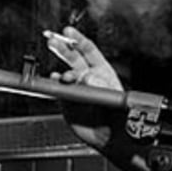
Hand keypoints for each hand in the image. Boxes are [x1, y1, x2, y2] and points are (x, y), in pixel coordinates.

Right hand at [45, 26, 122, 148]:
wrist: (111, 139)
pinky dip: (54, 84)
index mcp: (103, 72)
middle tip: (52, 40)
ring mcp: (76, 88)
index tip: (68, 32)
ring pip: (64, 72)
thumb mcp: (114, 99)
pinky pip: (57, 89)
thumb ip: (100, 87)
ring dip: (59, 69)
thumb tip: (86, 77)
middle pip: (73, 57)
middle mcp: (88, 77)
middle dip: (63, 47)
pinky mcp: (67, 101)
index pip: (89, 50)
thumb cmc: (119, 116)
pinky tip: (54, 81)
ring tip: (61, 74)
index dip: (78, 39)